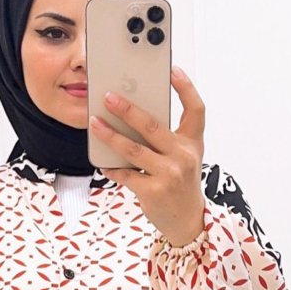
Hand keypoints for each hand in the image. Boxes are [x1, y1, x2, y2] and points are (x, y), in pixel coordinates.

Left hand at [88, 66, 205, 245]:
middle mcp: (184, 155)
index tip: (172, 70)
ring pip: (133, 149)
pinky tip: (101, 163)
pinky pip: (125, 174)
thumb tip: (132, 118)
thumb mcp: (184, 157)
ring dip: (110, 136)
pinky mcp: (153, 191)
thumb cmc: (180, 182)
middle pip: (153, 125)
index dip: (186, 87)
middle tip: (108, 97)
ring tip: (94, 124)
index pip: (196, 108)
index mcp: (194, 142)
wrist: (186, 219)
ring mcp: (169, 174)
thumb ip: (167, 138)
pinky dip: (111, 168)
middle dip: (127, 110)